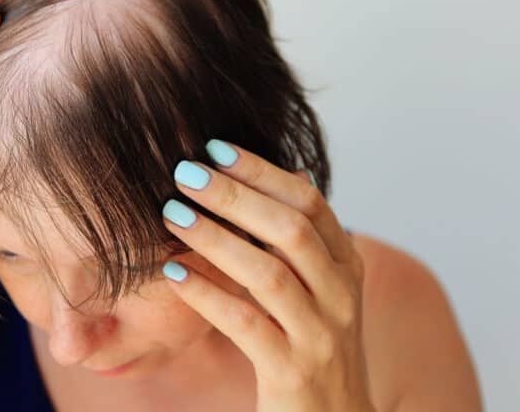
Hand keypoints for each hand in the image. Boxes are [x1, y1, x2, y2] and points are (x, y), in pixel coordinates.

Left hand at [160, 139, 374, 411]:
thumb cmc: (316, 347)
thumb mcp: (325, 289)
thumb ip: (310, 240)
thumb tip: (294, 174)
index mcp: (347, 267)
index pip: (310, 204)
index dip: (263, 172)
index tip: (215, 148)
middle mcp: (342, 296)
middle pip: (290, 231)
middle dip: (235, 196)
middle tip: (184, 173)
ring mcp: (320, 336)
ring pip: (268, 274)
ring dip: (215, 239)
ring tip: (171, 214)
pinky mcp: (293, 372)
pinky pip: (245, 324)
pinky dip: (206, 294)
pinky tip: (172, 273)